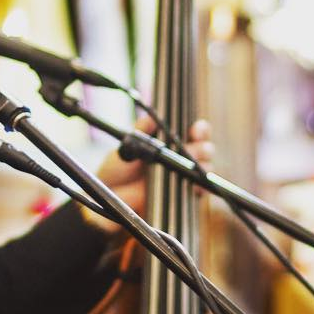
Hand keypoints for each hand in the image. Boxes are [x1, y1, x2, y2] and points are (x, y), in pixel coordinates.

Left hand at [84, 117, 214, 230]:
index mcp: (166, 144)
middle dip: (204, 145)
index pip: (190, 134)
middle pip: (202, 149)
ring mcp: (180, 178)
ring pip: (203, 168)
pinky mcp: (180, 196)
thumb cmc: (115, 169)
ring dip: (204, 163)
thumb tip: (150, 117)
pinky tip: (198, 183)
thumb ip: (140, 131)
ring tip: (198, 161)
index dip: (199, 130)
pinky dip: (202, 187)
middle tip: (199, 144)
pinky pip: (198, 191)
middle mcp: (177, 159)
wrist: (109, 195)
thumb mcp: (126, 145)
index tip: (197, 129)